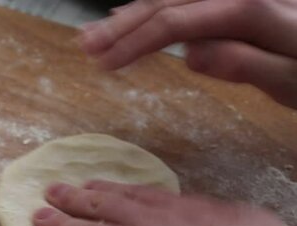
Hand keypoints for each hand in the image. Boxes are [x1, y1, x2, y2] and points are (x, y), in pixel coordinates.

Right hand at [79, 0, 296, 107]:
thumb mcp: (295, 81)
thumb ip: (248, 65)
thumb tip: (193, 53)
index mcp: (251, 9)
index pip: (177, 22)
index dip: (134, 41)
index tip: (101, 65)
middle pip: (167, 1)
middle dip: (122, 25)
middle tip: (84, 48)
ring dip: (130, 15)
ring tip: (94, 35)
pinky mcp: (231, 3)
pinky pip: (184, 0)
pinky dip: (153, 9)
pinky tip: (130, 15)